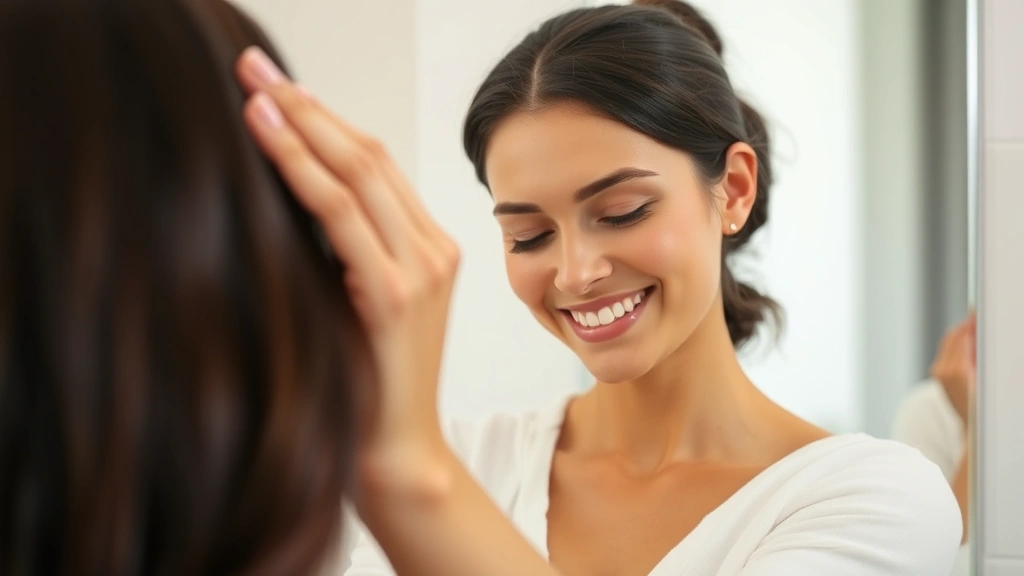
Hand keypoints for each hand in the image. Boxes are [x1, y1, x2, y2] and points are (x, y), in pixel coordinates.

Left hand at [235, 47, 458, 484]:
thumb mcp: (362, 302)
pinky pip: (341, 213)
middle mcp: (435, 251)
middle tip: (256, 69)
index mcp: (431, 249)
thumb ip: (346, 251)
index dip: (327, 118)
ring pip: (359, 171)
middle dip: (309, 104)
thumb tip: (288, 195)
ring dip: (302, 122)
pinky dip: (302, 167)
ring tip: (255, 89)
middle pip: (370, 154)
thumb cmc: (369, 384)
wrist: (395, 452)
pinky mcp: (396, 295)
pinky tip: (269, 137)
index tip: (278, 88)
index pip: (377, 164)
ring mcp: (422, 270)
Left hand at [929, 311, 976, 425]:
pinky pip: (947, 351)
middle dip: (967, 326)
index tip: (977, 312)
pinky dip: (958, 343)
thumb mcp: (988, 378)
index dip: (970, 323)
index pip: (962, 337)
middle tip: (979, 316)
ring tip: (978, 327)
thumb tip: (979, 332)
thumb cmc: (984, 406)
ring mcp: (938, 372)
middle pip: (954, 337)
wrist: (972, 427)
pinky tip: (970, 342)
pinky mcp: (937, 373)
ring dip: (963, 334)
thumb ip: (982, 354)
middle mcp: (944, 370)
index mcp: (958, 372)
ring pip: (950, 342)